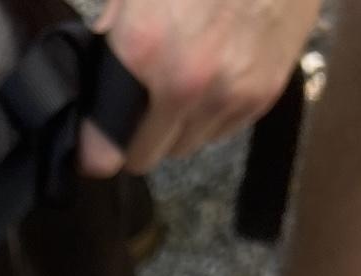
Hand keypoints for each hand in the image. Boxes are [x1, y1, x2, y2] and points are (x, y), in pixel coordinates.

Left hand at [79, 0, 319, 176]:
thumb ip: (113, 34)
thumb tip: (99, 73)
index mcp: (143, 51)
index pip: (104, 153)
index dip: (97, 150)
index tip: (96, 145)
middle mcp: (186, 84)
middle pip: (145, 157)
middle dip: (138, 137)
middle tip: (142, 106)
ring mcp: (229, 94)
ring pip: (185, 147)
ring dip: (178, 126)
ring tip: (184, 82)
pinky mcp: (264, 93)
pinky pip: (223, 130)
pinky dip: (214, 113)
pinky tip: (217, 74)